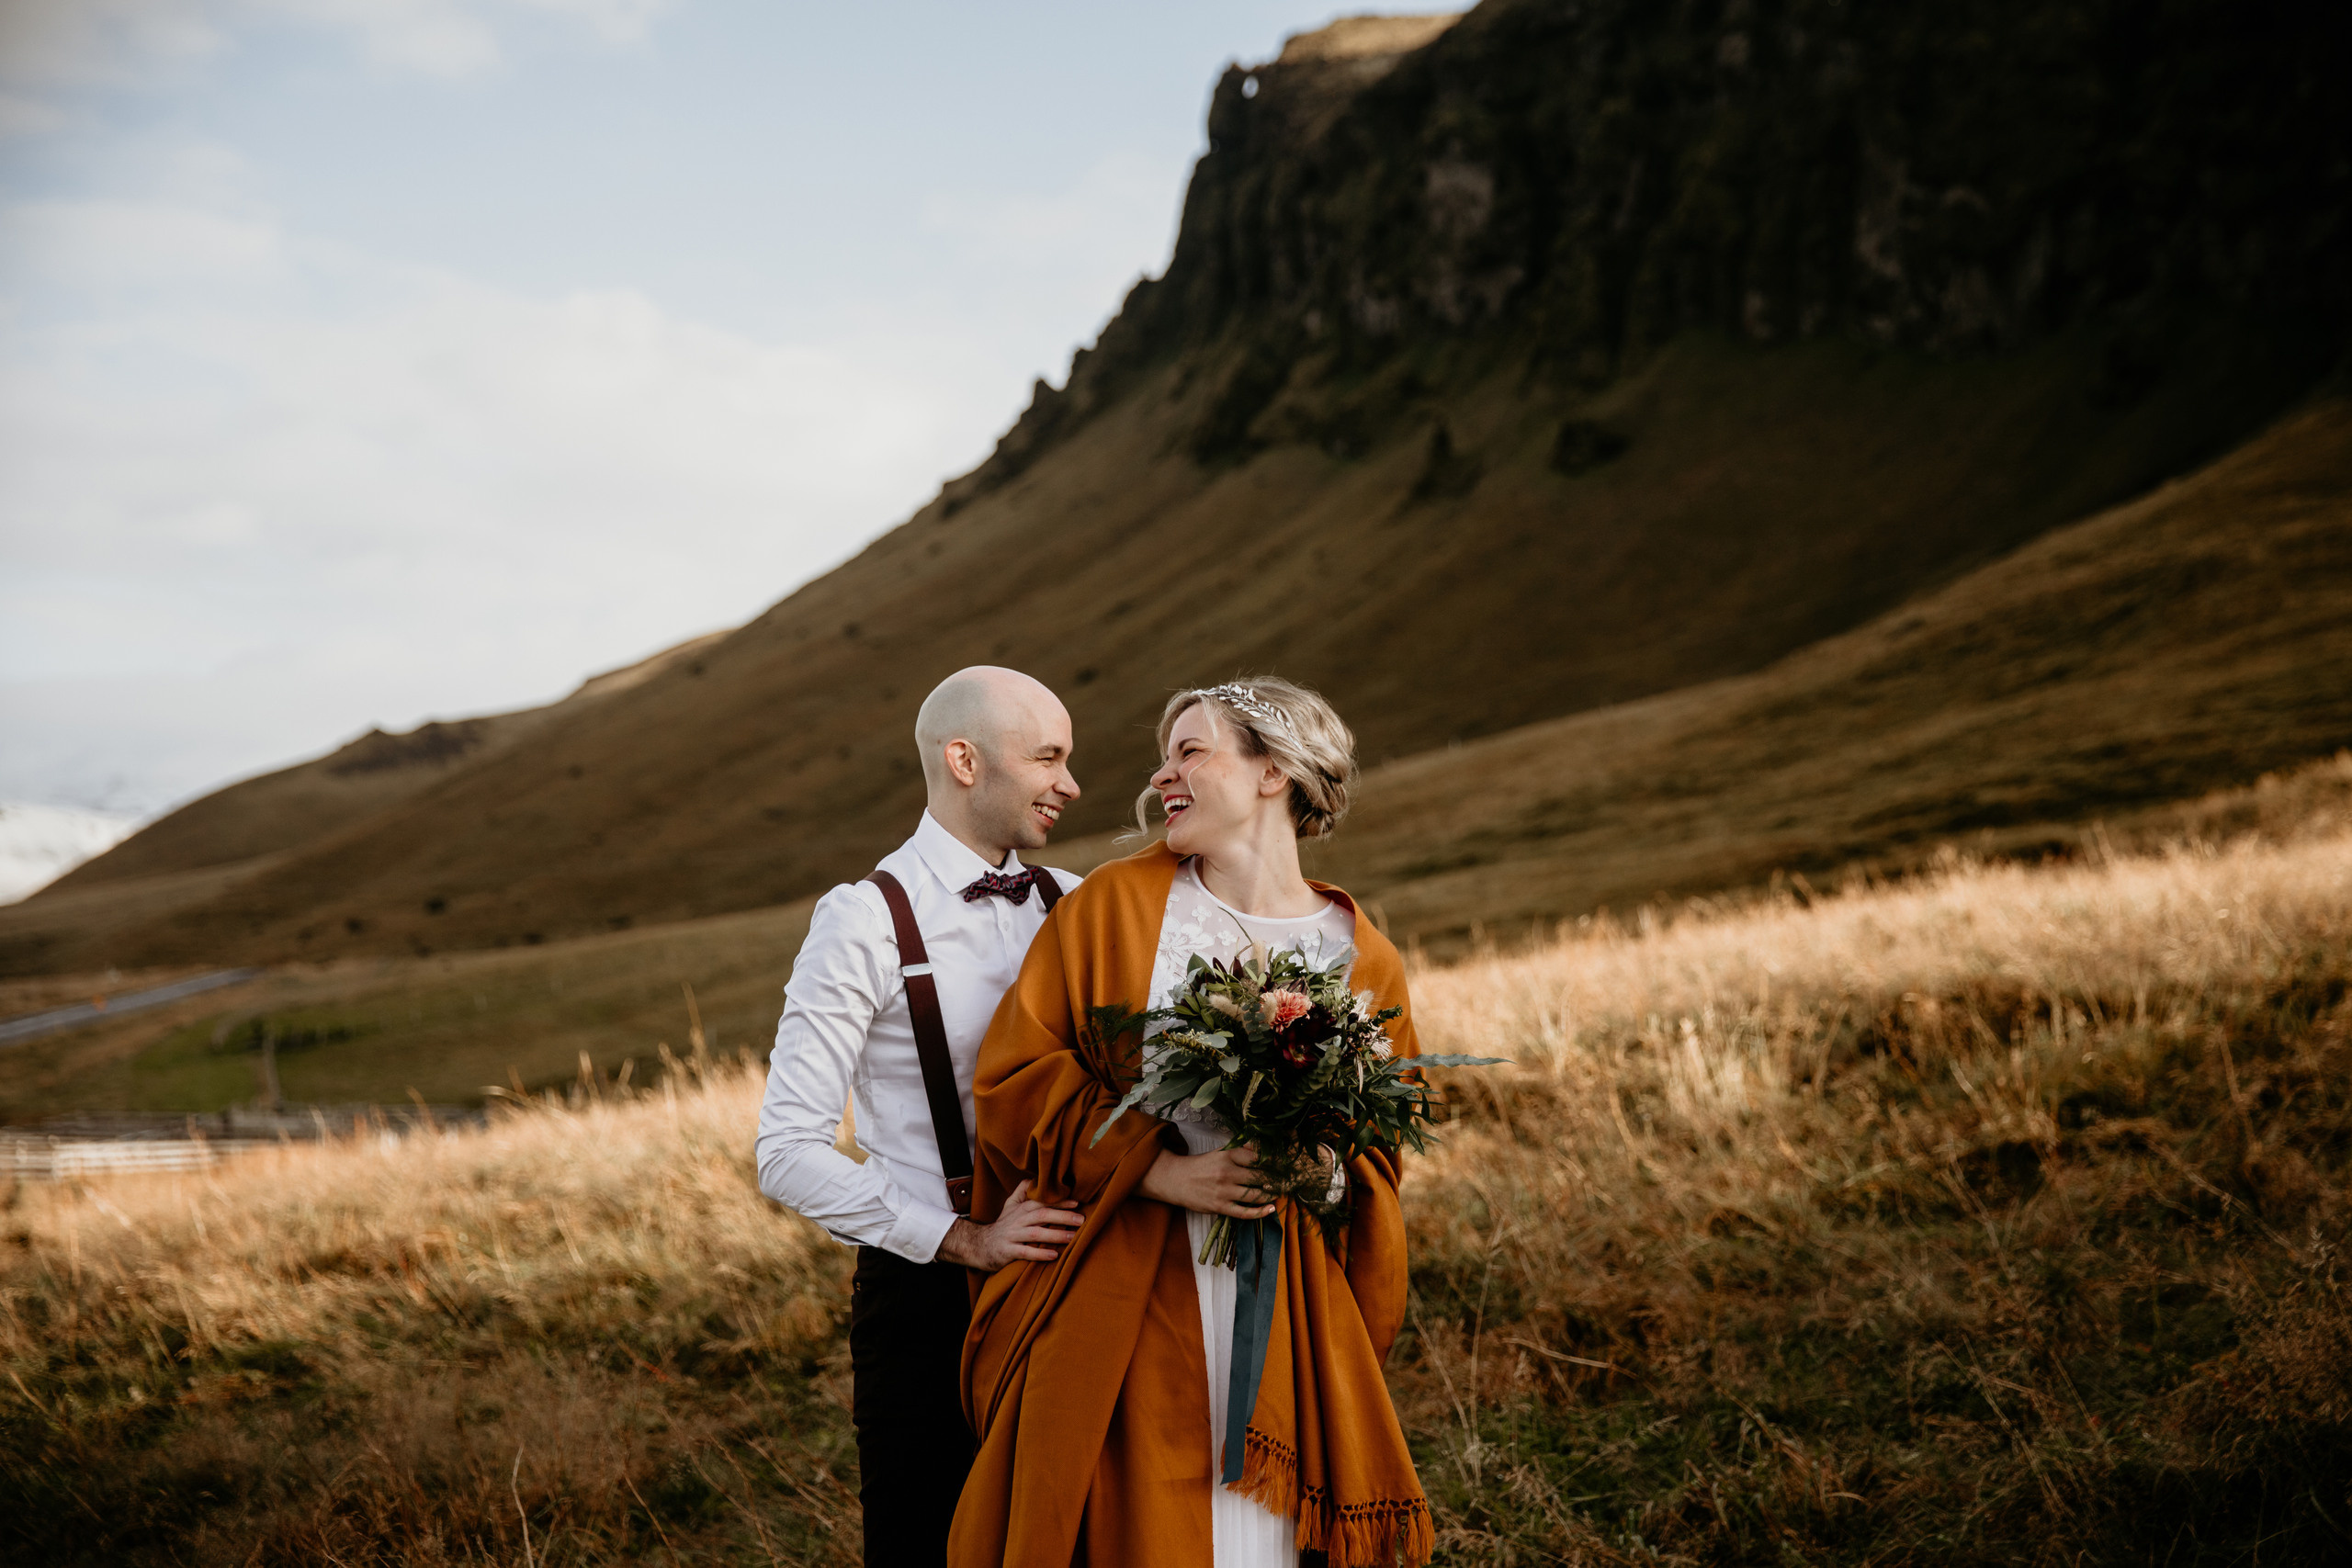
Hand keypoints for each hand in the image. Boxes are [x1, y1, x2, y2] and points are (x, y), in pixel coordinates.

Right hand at [933, 1179, 1083, 1271]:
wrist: (978, 1245)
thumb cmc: (1002, 1226)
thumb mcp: (1009, 1206)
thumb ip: (1022, 1191)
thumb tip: (1034, 1178)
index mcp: (1021, 1209)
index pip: (1043, 1202)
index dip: (1060, 1202)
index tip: (1077, 1203)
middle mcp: (1018, 1220)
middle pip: (1042, 1215)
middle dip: (1063, 1216)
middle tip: (1081, 1219)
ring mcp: (1012, 1236)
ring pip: (1036, 1233)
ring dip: (1056, 1235)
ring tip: (1073, 1237)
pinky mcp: (1007, 1251)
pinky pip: (1025, 1252)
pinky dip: (1040, 1254)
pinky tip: (1054, 1255)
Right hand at [1139, 1144, 1277, 1218]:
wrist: (1175, 1180)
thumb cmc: (1200, 1166)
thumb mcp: (1219, 1152)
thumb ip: (1240, 1150)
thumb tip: (1260, 1145)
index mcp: (1227, 1156)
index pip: (1256, 1158)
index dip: (1274, 1162)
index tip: (1285, 1165)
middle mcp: (1227, 1173)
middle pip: (1259, 1177)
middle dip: (1276, 1180)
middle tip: (1287, 1182)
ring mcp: (1223, 1191)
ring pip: (1255, 1195)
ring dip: (1270, 1195)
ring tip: (1279, 1194)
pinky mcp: (1219, 1207)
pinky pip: (1244, 1212)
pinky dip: (1259, 1212)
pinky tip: (1270, 1210)